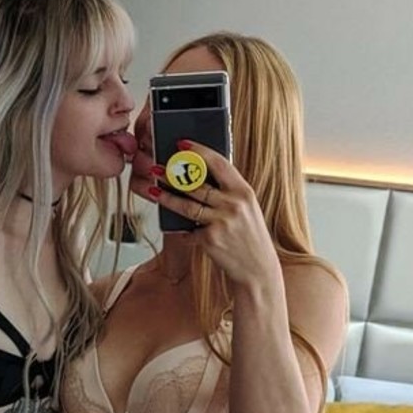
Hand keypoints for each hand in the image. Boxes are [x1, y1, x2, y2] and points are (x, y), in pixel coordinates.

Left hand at [149, 142, 278, 287]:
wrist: (258, 269)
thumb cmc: (248, 237)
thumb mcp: (246, 209)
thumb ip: (228, 193)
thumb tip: (198, 177)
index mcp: (244, 191)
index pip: (219, 163)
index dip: (199, 151)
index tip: (182, 144)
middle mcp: (234, 204)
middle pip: (197, 184)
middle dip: (173, 174)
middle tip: (156, 167)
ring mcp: (222, 222)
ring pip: (187, 205)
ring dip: (167, 198)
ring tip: (154, 191)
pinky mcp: (211, 239)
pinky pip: (189, 231)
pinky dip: (184, 232)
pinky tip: (181, 231)